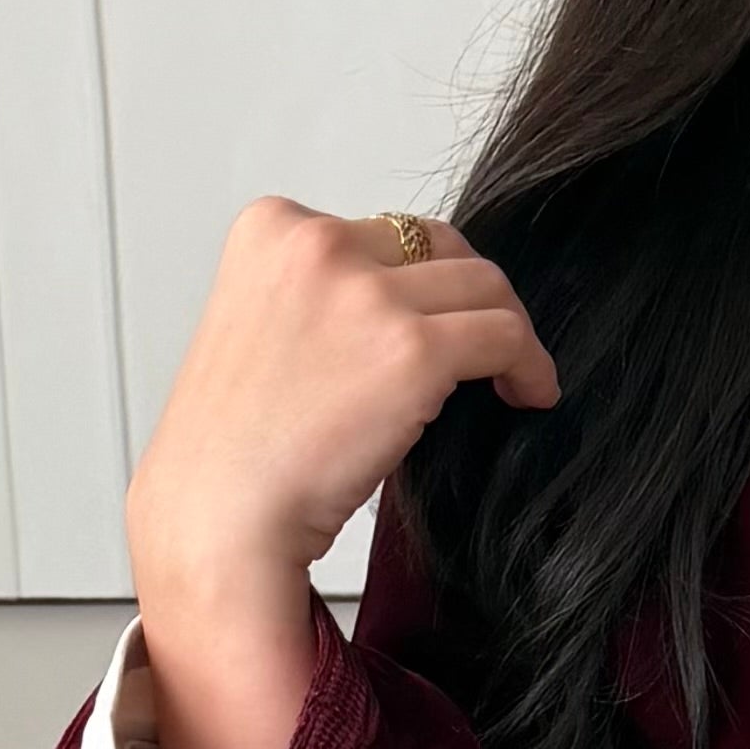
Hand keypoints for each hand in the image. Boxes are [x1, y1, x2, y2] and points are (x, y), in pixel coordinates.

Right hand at [124, 200, 557, 748]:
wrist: (219, 519)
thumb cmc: (233, 452)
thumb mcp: (260, 331)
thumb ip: (320, 298)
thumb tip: (405, 302)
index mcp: (270, 229)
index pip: (380, 231)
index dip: (418, 280)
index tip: (431, 322)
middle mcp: (316, 243)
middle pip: (438, 246)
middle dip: (468, 297)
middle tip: (488, 346)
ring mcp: (365, 294)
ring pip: (483, 286)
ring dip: (507, 332)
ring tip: (512, 377)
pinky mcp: (412, 349)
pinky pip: (505, 337)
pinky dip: (530, 365)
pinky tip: (529, 395)